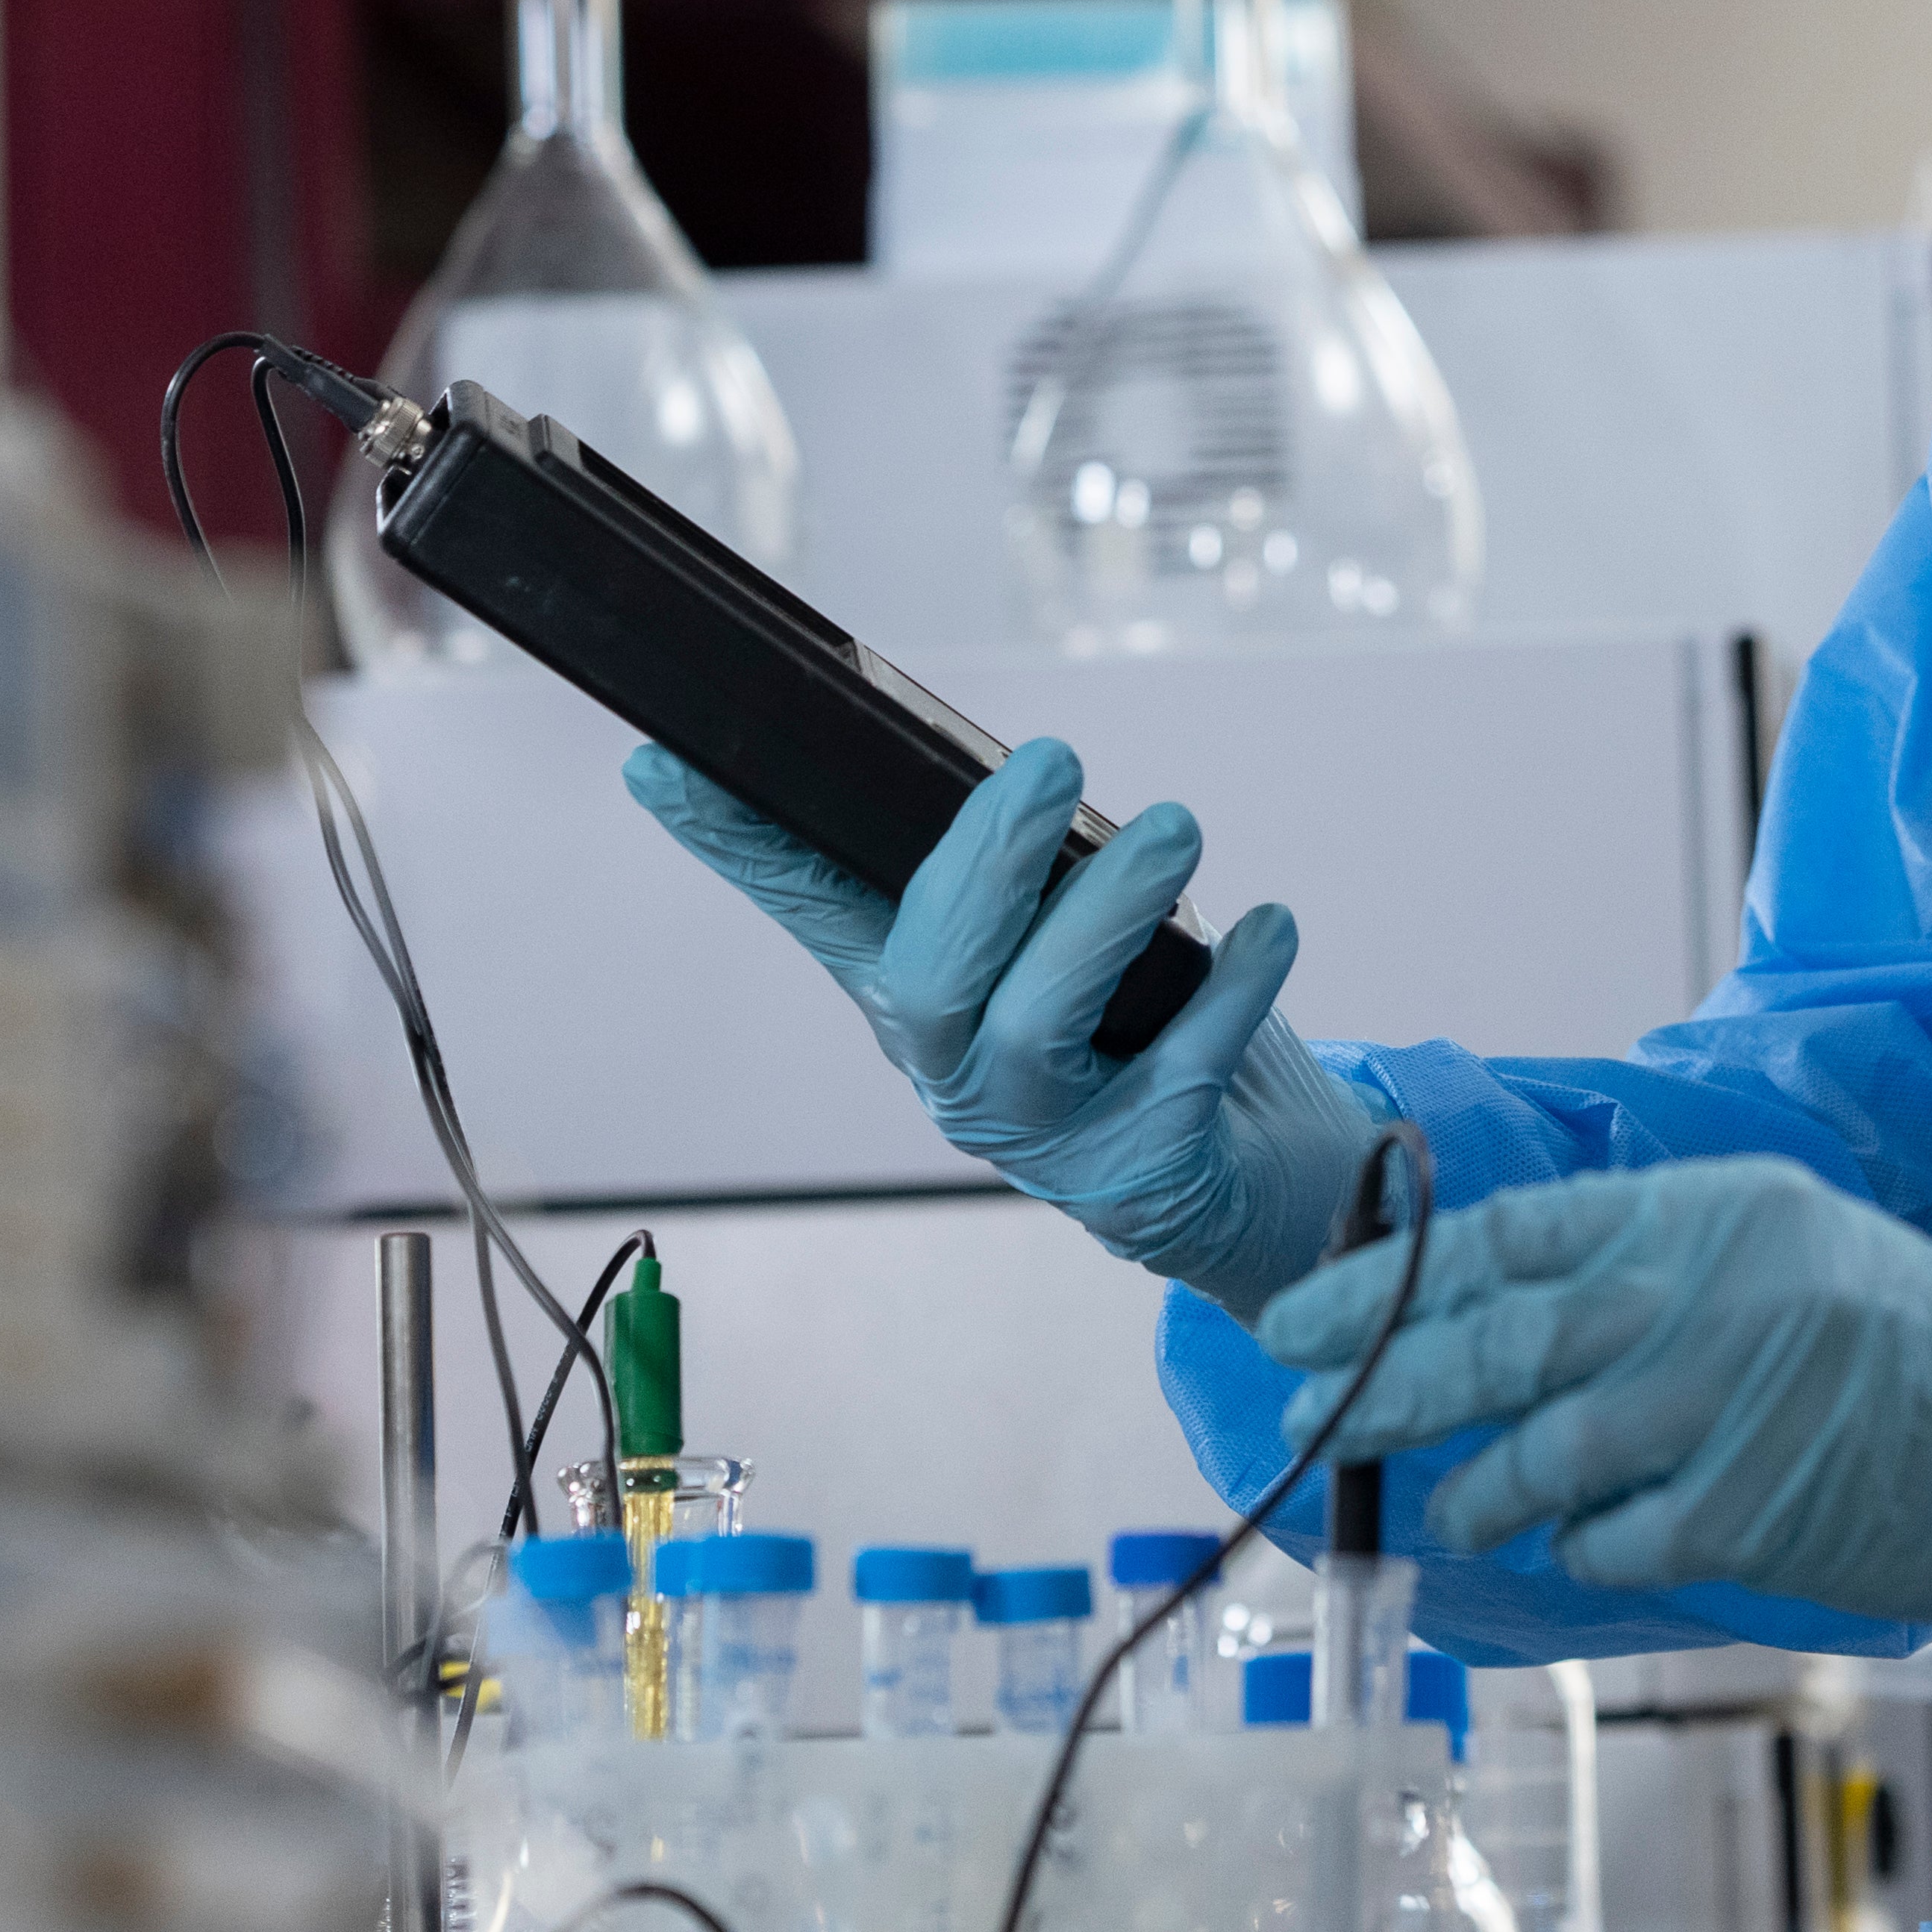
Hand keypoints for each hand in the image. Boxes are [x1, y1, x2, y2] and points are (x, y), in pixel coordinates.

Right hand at [626, 739, 1369, 1319]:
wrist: (1259, 1178)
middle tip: (1059, 756)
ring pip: (1035, 1023)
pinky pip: (1179, 1073)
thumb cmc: (1150, 1022)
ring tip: (1179, 828)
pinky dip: (1230, 990)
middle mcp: (958, 1072)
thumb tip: (999, 753)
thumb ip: (1022, 865)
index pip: (810, 907)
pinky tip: (1268, 928)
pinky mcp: (1138, 1177)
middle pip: (927, 976)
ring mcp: (1044, 1137)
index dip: (736, 843)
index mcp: (920, 995)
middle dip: (986, 859)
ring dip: (1108, 912)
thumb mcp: (1069, 931)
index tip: (663, 762)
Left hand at [1256, 1154, 1931, 1619]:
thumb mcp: (1770, 1246)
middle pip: (1499, 1337)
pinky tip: (1579, 1542)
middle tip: (1304, 1414)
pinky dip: (1578, 1545)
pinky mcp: (1760, 1507)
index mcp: (1704, 1207)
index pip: (1507, 1233)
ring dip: (1474, 1486)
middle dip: (1380, 1381)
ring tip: (1445, 1505)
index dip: (1385, 1279)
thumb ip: (1640, 1267)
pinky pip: (1617, 1539)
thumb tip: (1478, 1312)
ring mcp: (1733, 1398)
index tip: (1296, 1319)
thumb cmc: (1902, 1336)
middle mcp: (1709, 1286)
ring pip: (1541, 1449)